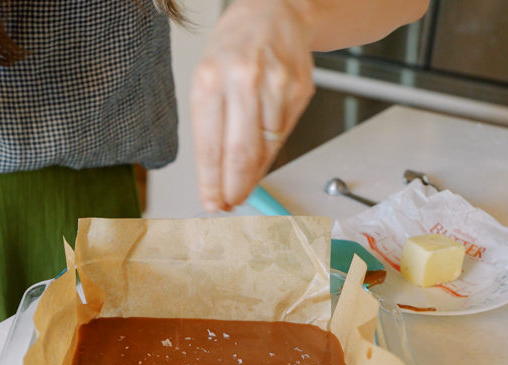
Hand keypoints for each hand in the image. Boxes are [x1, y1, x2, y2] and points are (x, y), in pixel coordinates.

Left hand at [191, 0, 315, 211]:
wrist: (274, 10)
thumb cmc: (233, 47)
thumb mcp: (207, 79)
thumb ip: (211, 128)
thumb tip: (216, 177)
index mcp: (210, 79)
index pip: (210, 146)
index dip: (212, 183)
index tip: (213, 203)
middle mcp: (243, 80)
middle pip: (241, 154)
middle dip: (235, 188)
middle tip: (230, 203)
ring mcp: (276, 85)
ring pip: (266, 148)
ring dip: (254, 172)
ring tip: (244, 176)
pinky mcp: (300, 89)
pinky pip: (283, 134)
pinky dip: (270, 150)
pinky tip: (261, 147)